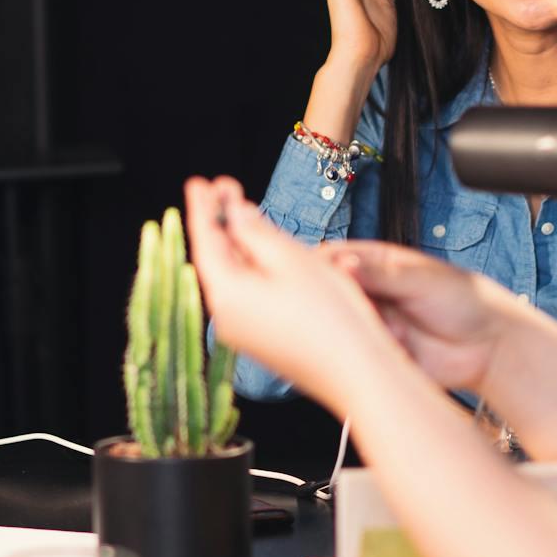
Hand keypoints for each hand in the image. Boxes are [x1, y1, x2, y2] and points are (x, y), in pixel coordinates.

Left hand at [184, 175, 409, 411]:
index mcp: (226, 294)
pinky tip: (263, 253)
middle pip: (216, 259)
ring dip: (238, 243)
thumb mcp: (292, 260)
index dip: (203, 207)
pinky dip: (251, 268)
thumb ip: (257, 233)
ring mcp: (244, 332)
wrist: (358, 374)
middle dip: (221, 221)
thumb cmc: (329, 315)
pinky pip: (247, 294)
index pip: (205, 240)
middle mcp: (226, 316)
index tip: (198, 181)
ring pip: (233, 277)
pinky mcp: (263, 341)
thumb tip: (235, 215)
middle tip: (223, 186)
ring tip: (241, 213)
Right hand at [326, 240, 520, 395]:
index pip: (336, 258)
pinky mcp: (381, 353)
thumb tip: (341, 264)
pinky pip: (361, 354)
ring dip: (357, 329)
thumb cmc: (464, 301)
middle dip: (337, 303)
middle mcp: (372, 293)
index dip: (322, 266)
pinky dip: (369, 352)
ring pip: (344, 326)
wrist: (491, 346)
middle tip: (358, 308)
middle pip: (333, 294)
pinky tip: (394, 348)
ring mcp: (375, 324)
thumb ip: (379, 273)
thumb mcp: (420, 279)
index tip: (317, 276)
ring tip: (388, 329)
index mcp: (378, 264)